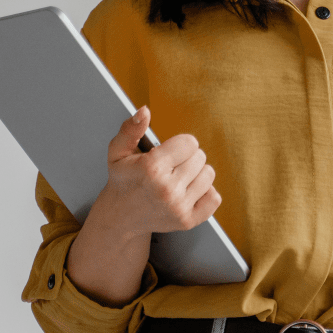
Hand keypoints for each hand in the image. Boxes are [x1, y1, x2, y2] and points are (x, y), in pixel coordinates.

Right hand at [91, 105, 221, 236]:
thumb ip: (131, 129)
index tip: (168, 153)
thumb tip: (144, 111)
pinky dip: (205, 192)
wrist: (121, 216)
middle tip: (170, 167)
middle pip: (200, 157)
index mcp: (151, 168)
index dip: (179, 145)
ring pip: (208, 175)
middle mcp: (167, 189)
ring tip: (178, 179)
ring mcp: (179, 207)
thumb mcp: (118, 151)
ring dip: (196, 174)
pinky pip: (214, 197)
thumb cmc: (123, 180)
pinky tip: (188, 191)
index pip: (190, 142)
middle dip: (186, 158)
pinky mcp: (188, 221)